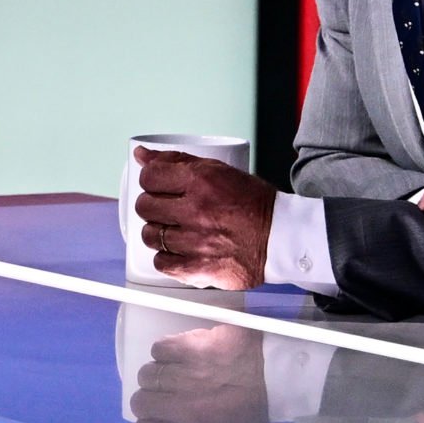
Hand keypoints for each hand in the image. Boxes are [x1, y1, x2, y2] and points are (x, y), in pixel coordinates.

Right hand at [129, 324, 269, 422]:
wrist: (276, 374)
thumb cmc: (248, 409)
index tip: (154, 418)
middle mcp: (182, 407)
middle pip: (140, 403)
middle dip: (150, 398)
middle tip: (167, 391)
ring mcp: (184, 375)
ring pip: (146, 374)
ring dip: (158, 373)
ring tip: (176, 371)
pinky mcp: (189, 347)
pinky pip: (158, 349)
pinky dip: (165, 351)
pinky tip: (180, 354)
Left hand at [133, 147, 275, 288]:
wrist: (281, 238)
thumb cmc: (253, 205)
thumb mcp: (218, 171)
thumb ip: (177, 161)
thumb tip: (141, 155)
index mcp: (201, 181)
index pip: (150, 176)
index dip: (150, 181)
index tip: (157, 186)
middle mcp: (197, 210)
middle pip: (145, 207)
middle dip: (153, 206)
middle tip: (168, 209)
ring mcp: (196, 241)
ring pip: (150, 236)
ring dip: (159, 233)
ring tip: (177, 230)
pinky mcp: (199, 268)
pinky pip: (162, 263)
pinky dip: (167, 258)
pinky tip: (180, 250)